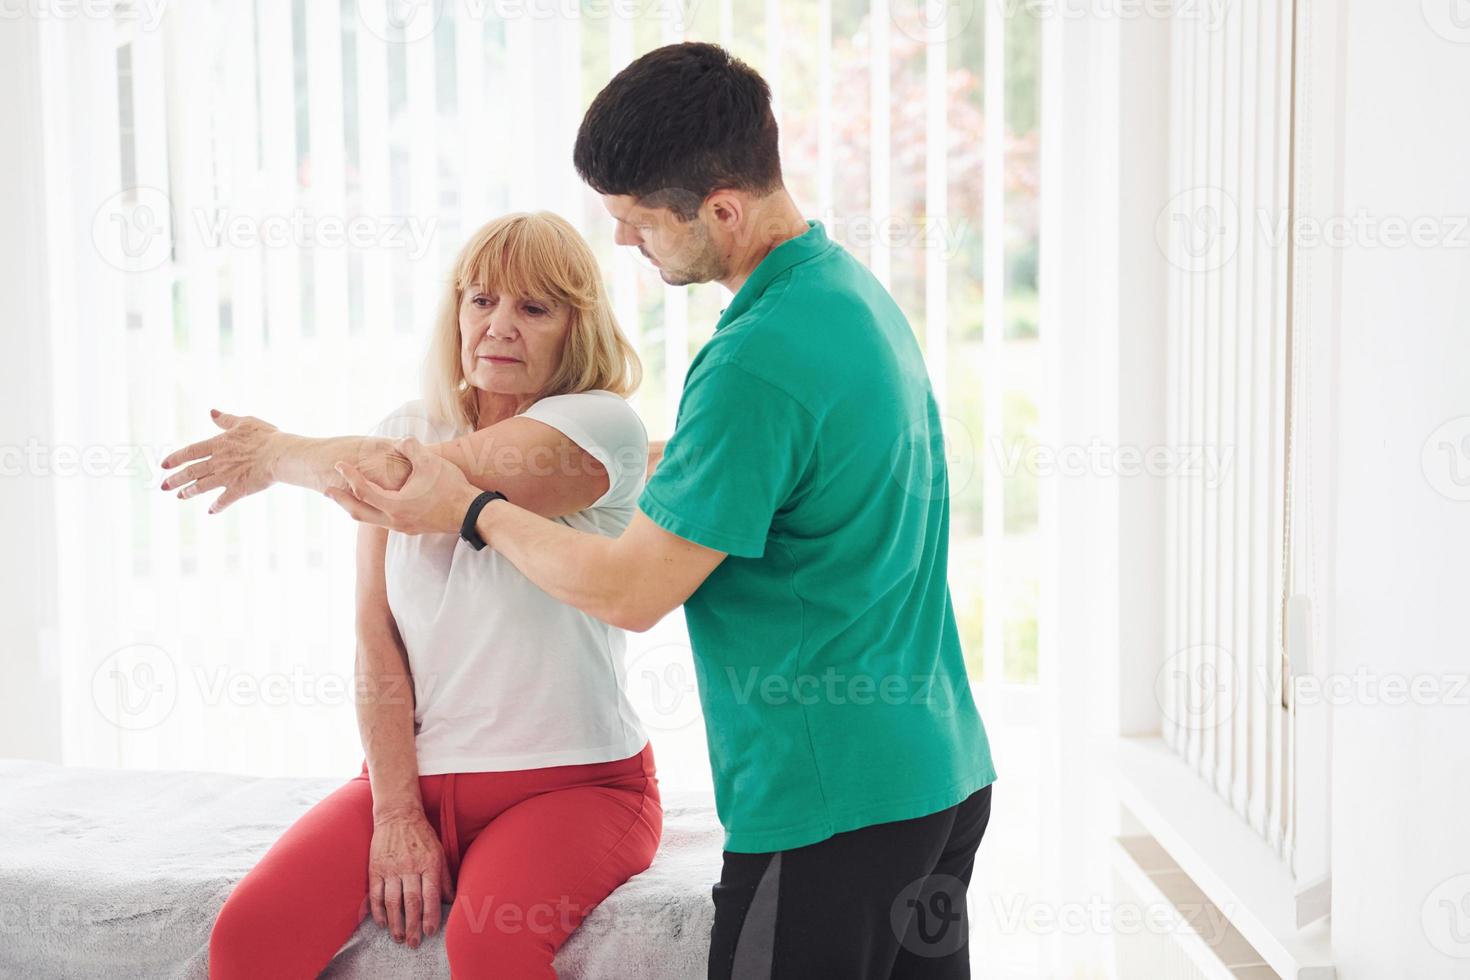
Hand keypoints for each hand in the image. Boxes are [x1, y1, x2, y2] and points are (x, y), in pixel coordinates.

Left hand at [158, 409, 279, 513]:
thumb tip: (212, 413)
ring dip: (189, 492)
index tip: (164, 465)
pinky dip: (217, 506)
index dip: (176, 458)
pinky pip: (224, 500)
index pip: (190, 452)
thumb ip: (226, 420)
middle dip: (175, 480)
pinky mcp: (239, 489)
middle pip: (191, 472)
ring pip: (202, 486)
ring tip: (180, 496)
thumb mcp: (245, 422)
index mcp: (218, 444)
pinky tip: (211, 511)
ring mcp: (227, 477)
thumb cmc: (265, 436)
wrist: (279, 455)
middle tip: (164, 486)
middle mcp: (218, 462)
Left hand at [326, 437, 480, 535]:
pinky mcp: (412, 529)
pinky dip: (372, 511)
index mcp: (394, 505)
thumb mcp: (429, 462)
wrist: (471, 514)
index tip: (339, 465)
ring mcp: (402, 527)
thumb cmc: (451, 488)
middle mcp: (394, 520)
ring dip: (356, 507)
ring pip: (370, 519)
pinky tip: (376, 503)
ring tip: (348, 496)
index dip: (348, 476)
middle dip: (341, 500)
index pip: (362, 489)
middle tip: (327, 490)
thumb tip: (399, 440)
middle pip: (358, 512)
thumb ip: (409, 447)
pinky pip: (383, 521)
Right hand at [368, 806, 454, 946]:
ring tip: (398, 937)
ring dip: (395, 922)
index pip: (430, 895)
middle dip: (413, 926)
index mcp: (429, 863)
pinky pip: (375, 894)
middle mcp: (410, 867)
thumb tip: (452, 900)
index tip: (431, 932)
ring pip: (392, 901)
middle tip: (414, 943)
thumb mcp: (440, 852)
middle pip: (411, 902)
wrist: (398, 814)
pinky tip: (382, 923)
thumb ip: (444, 877)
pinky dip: (378, 910)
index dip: (430, 916)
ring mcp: (391, 868)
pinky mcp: (376, 868)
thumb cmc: (422, 835)